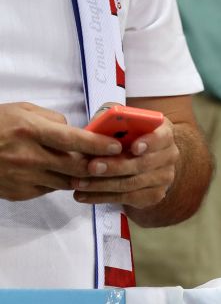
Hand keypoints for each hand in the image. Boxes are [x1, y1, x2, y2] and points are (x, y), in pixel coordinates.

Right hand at [0, 102, 121, 201]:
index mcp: (30, 130)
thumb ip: (52, 120)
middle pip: (78, 167)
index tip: (117, 147)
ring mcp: (24, 178)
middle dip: (99, 166)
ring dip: (80, 175)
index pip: (74, 140)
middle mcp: (29, 156)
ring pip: (68, 182)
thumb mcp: (21, 111)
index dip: (99, 145)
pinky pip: (50, 189)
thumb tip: (77, 132)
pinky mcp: (20, 193)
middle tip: (111, 162)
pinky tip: (54, 172)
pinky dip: (58, 181)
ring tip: (85, 166)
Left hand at [71, 116, 178, 208]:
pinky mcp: (155, 195)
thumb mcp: (115, 120)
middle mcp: (169, 155)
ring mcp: (164, 177)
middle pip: (144, 164)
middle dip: (116, 166)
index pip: (162, 137)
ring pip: (133, 184)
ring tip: (78, 184)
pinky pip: (129, 198)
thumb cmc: (121, 133)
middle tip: (92, 167)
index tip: (134, 148)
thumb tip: (96, 129)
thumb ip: (109, 121)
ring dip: (104, 184)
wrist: (135, 156)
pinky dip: (104, 197)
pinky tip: (84, 196)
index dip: (149, 143)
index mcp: (163, 132)